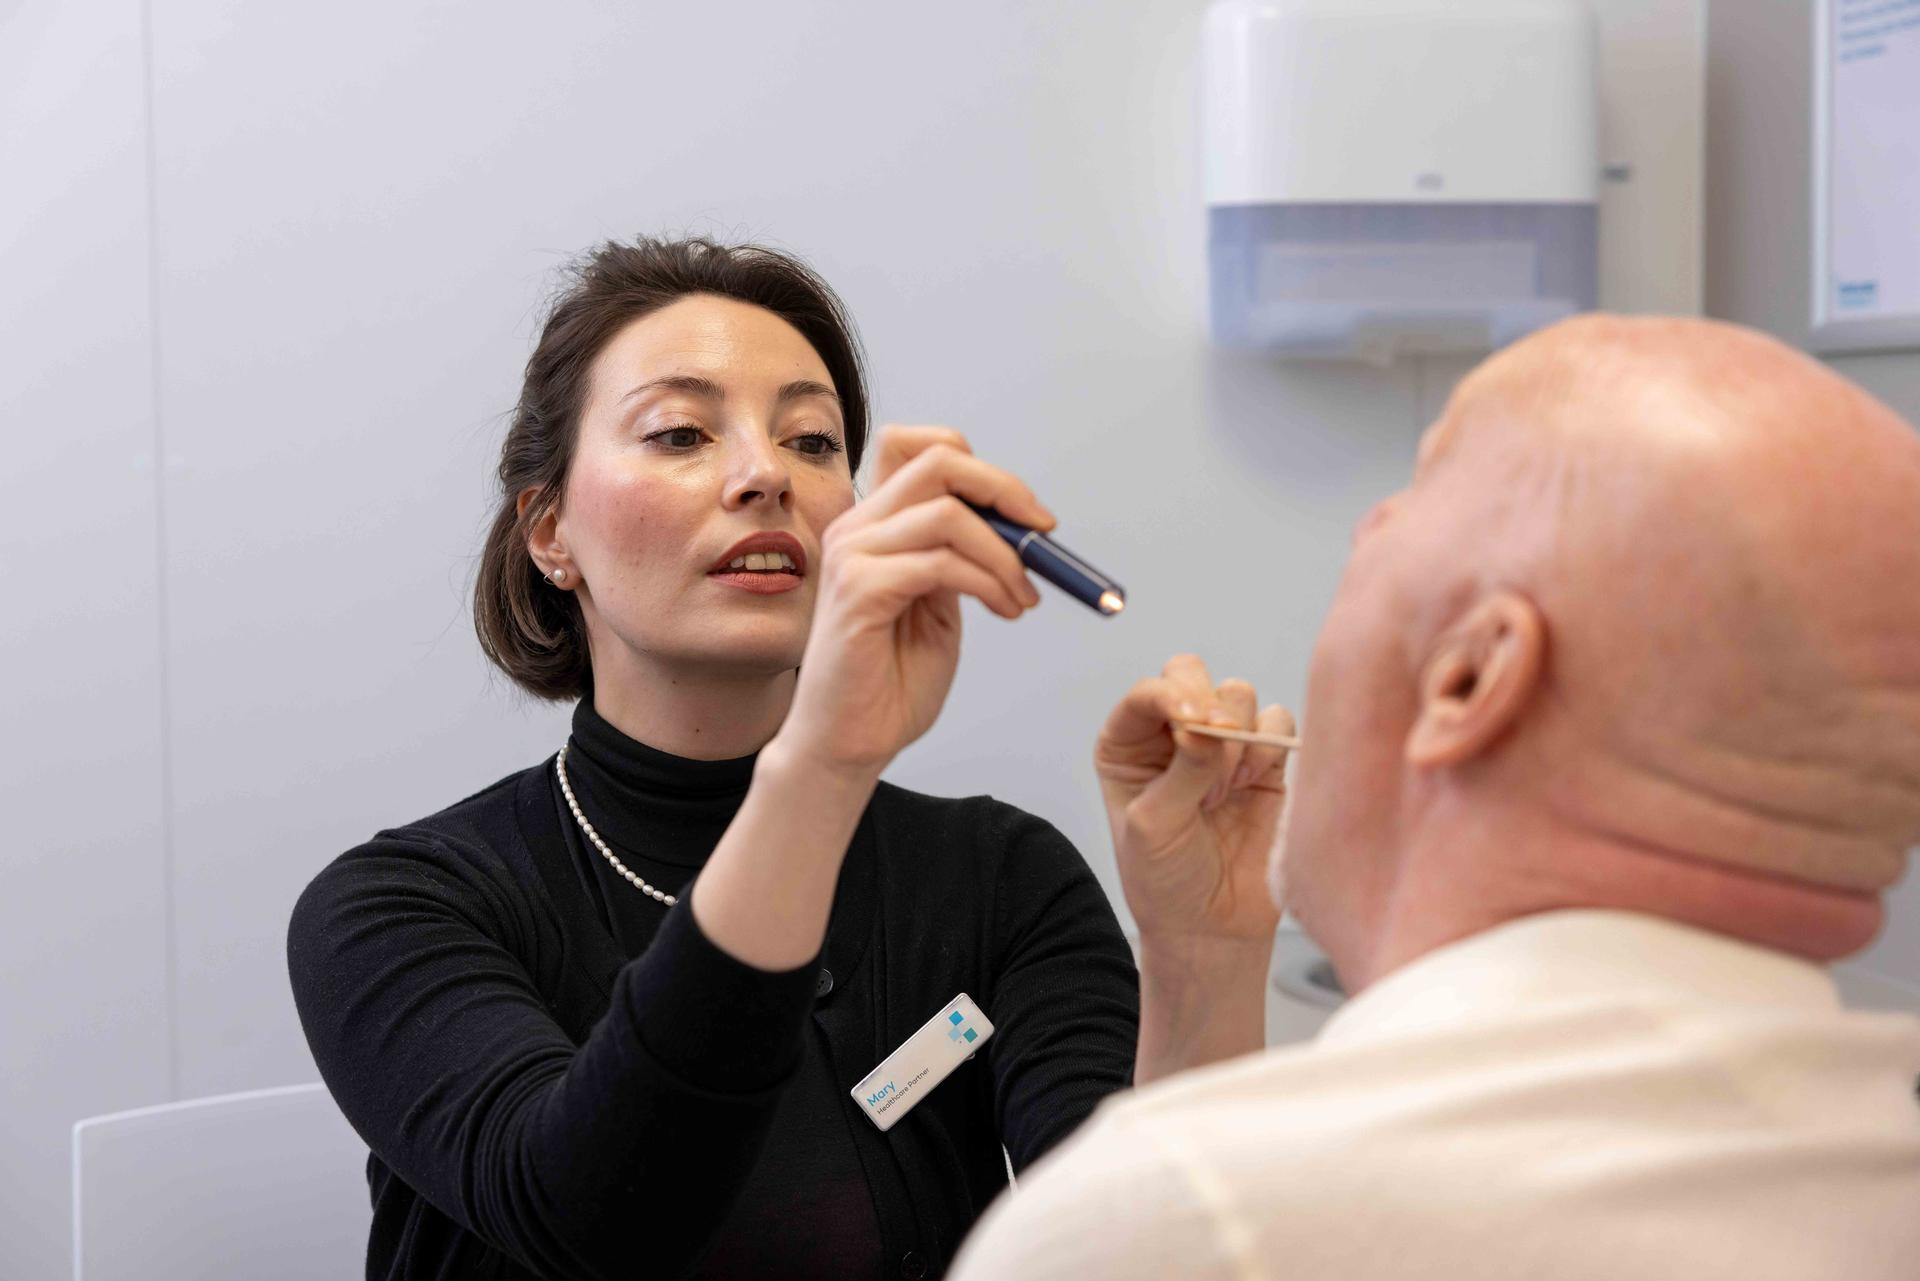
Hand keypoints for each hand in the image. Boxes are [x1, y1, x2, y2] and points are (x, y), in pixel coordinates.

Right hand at [773, 426, 1052, 778]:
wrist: (849, 742)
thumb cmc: (890, 681)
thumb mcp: (938, 603)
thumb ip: (958, 556)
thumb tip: (1015, 524)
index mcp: (874, 523)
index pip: (919, 447)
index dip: (982, 470)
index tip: (1028, 516)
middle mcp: (856, 526)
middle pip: (938, 460)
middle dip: (1004, 490)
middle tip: (1043, 535)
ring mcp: (852, 554)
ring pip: (949, 512)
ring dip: (1005, 554)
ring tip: (1022, 597)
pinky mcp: (859, 590)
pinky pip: (942, 563)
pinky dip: (988, 582)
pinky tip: (1005, 610)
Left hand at [1096, 654, 1295, 950]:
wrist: (1213, 927)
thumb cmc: (1166, 880)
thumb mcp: (1155, 826)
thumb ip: (1181, 772)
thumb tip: (1209, 725)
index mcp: (1128, 743)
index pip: (1148, 693)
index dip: (1172, 696)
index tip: (1193, 723)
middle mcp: (1172, 734)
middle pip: (1191, 674)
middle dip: (1207, 705)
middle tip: (1217, 745)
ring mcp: (1221, 744)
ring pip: (1238, 694)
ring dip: (1237, 738)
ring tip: (1223, 793)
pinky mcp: (1266, 760)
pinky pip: (1277, 720)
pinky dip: (1270, 745)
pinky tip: (1252, 786)